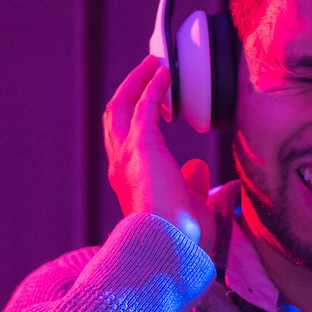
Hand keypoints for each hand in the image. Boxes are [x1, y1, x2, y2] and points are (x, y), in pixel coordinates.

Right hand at [103, 55, 215, 253]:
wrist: (170, 246)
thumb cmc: (179, 236)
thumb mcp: (187, 205)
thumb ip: (189, 183)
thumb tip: (196, 167)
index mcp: (127, 180)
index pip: (123, 140)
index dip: (133, 116)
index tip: (152, 100)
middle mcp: (120, 164)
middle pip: (115, 115)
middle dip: (129, 89)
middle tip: (147, 71)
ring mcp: (127, 155)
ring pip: (122, 106)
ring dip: (138, 81)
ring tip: (154, 64)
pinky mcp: (142, 147)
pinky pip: (144, 106)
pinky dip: (153, 87)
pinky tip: (164, 73)